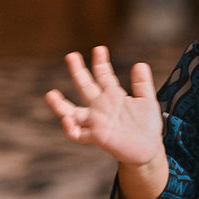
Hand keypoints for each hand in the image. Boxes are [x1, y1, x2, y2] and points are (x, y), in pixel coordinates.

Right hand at [45, 46, 164, 167]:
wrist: (149, 149)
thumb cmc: (147, 126)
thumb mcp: (147, 101)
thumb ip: (142, 84)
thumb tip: (140, 64)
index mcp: (113, 96)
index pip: (103, 76)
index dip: (100, 63)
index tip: (99, 49)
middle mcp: (101, 107)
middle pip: (84, 86)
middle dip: (78, 71)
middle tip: (71, 56)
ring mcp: (96, 122)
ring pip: (72, 112)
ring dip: (59, 105)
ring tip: (50, 94)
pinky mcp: (96, 137)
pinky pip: (77, 134)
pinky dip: (70, 128)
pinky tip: (66, 120)